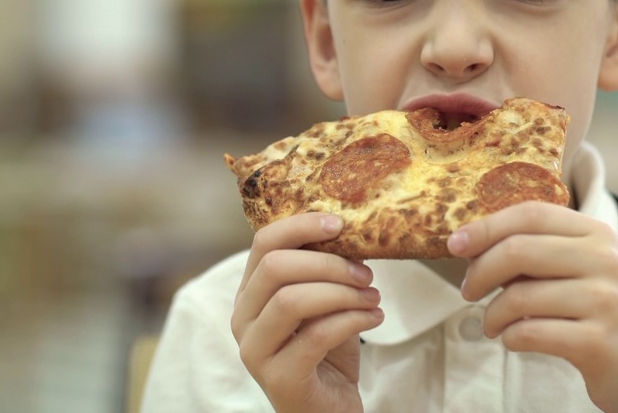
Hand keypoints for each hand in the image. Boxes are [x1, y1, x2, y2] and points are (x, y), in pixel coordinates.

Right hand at [231, 213, 383, 412]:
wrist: (328, 410)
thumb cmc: (327, 353)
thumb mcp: (327, 302)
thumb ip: (328, 271)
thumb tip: (351, 230)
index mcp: (250, 293)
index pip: (263, 243)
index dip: (301, 226)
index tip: (340, 224)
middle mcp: (242, 319)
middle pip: (275, 268)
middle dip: (328, 263)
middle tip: (365, 272)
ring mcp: (255, 350)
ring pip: (291, 300)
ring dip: (342, 293)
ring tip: (373, 297)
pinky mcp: (278, 378)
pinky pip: (315, 336)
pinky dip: (352, 320)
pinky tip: (375, 318)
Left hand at [449, 201, 617, 412]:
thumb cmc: (598, 315)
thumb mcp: (579, 270)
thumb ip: (536, 251)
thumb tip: (471, 242)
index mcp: (596, 233)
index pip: (530, 214)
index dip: (486, 226)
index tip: (455, 244)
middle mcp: (605, 259)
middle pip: (518, 250)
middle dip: (480, 272)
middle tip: (468, 291)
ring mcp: (605, 300)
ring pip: (519, 296)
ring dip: (492, 314)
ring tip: (493, 324)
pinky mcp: (598, 341)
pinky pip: (530, 332)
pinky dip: (510, 338)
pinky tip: (513, 340)